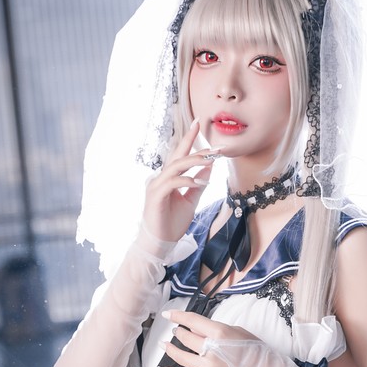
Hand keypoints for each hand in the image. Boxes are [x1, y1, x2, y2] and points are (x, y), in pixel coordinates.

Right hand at [142, 119, 218, 242]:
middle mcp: (160, 178)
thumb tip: (208, 168)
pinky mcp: (156, 196)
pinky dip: (187, 181)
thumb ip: (198, 183)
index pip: (180, 155)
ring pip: (176, 166)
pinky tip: (200, 184)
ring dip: (194, 161)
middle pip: (177, 156)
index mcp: (168, 178)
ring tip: (211, 159)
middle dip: (192, 142)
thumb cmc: (172, 223)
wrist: (160, 243)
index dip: (189, 139)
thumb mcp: (191, 200)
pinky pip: (173, 182)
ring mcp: (156, 186)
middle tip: (208, 134)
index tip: (198, 123)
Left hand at [158, 310, 258, 366]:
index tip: (168, 314)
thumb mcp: (237, 331)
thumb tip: (196, 329)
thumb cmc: (256, 351)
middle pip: (185, 338)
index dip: (177, 316)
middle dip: (178, 333)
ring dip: (171, 349)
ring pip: (181, 357)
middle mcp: (211, 350)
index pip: (192, 321)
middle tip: (177, 331)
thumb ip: (215, 329)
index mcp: (220, 333)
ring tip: (166, 345)